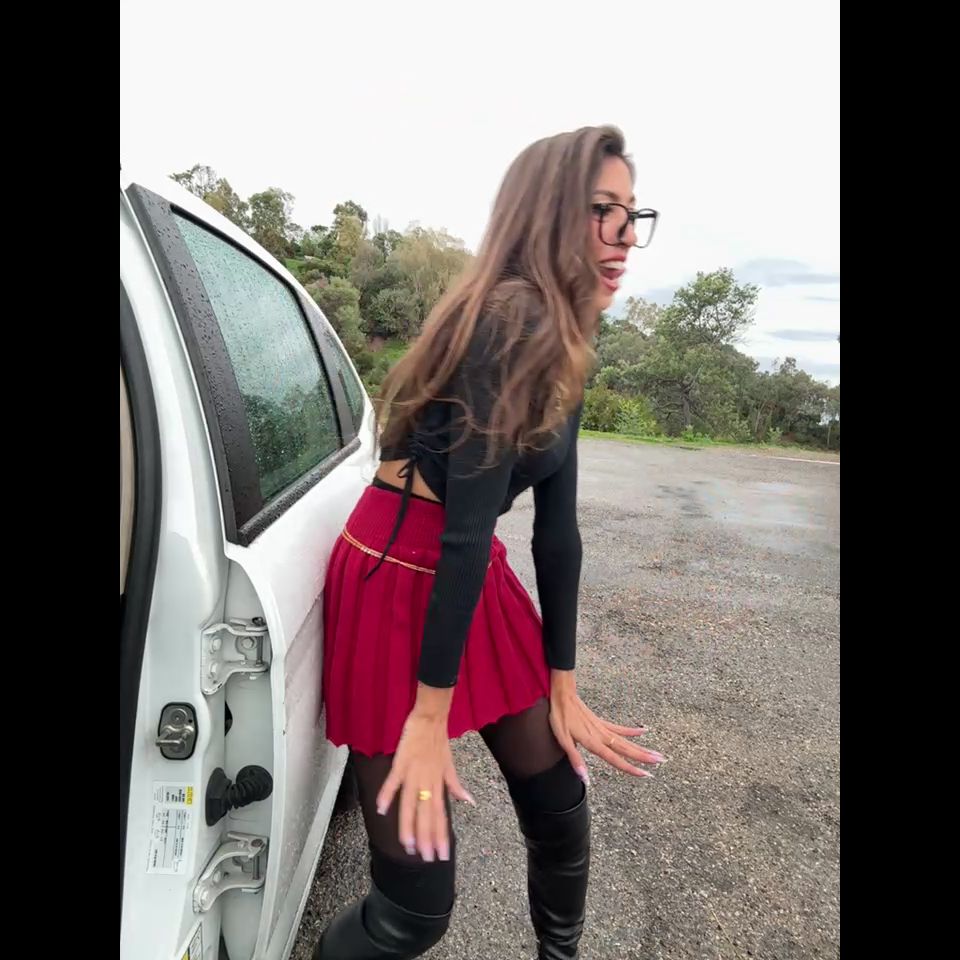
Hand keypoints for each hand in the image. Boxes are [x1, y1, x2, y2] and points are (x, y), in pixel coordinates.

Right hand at [376, 701, 473, 862]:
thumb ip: (456, 785)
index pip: (440, 815)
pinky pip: (393, 781)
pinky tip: (381, 810)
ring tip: (409, 846)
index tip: (442, 855)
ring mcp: (414, 773)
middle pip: (426, 814)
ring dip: (409, 825)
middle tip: (428, 859)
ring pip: (411, 804)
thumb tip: (469, 802)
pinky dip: (386, 794)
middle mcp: (427, 782)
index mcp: (438, 783)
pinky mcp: (401, 763)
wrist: (430, 717)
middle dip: (427, 838)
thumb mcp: (450, 765)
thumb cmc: (438, 740)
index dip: (441, 836)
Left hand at [548, 670, 664, 782]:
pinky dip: (632, 731)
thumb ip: (576, 760)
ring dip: (642, 747)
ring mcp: (604, 728)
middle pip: (627, 749)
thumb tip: (586, 779)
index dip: (631, 768)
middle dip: (644, 757)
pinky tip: (644, 731)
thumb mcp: (563, 741)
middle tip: (662, 761)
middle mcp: (602, 736)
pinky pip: (620, 728)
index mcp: (594, 742)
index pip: (616, 759)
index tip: (646, 774)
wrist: (562, 694)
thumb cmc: (560, 717)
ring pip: (626, 740)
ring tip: (657, 753)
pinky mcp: (601, 722)